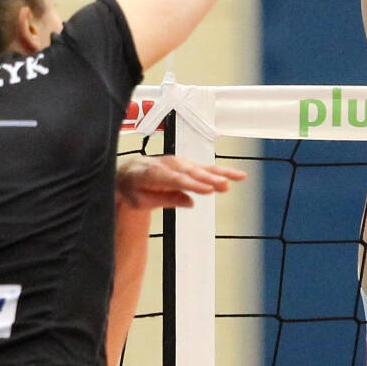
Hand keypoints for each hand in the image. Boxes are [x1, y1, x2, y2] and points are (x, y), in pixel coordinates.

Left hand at [116, 154, 244, 210]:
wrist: (128, 172)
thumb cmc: (133, 188)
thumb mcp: (141, 200)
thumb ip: (164, 199)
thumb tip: (190, 202)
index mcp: (153, 173)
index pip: (176, 179)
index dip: (193, 185)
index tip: (208, 191)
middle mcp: (169, 164)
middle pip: (192, 172)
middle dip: (209, 179)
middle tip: (225, 185)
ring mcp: (179, 163)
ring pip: (202, 168)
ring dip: (220, 173)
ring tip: (238, 178)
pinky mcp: (188, 165)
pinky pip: (206, 168)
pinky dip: (222, 171)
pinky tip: (237, 176)